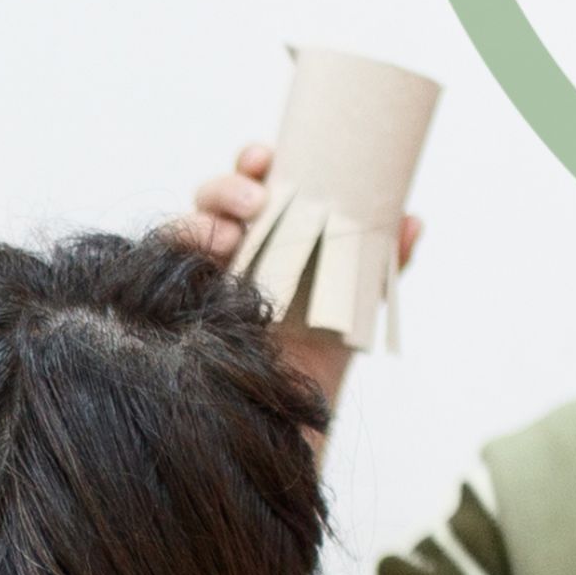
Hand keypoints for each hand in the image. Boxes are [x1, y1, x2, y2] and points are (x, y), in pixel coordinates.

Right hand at [178, 140, 416, 409]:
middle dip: (228, 187)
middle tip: (258, 200)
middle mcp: (226, 249)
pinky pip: (163, 271)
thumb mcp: (353, 303)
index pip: (251, 184)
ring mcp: (198, 277)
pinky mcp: (178, 306)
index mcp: (265, 234)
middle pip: (211, 198)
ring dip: (202, 222)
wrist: (290, 418)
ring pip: (183, 230)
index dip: (252, 163)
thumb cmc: (317, 354)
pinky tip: (206, 264)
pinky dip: (179, 257)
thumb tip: (412, 220)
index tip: (267, 156)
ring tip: (231, 238)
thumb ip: (378, 261)